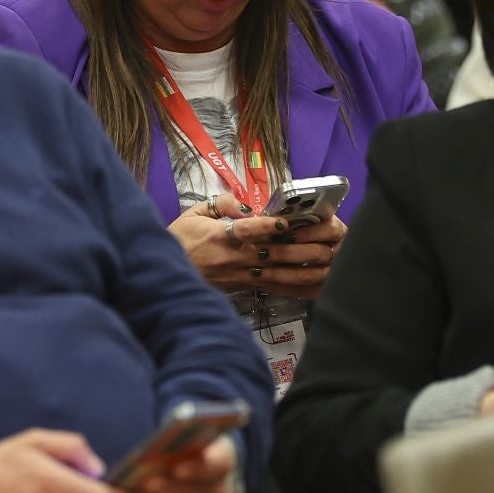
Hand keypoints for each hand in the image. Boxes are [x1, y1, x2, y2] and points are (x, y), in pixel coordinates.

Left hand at [131, 437, 237, 492]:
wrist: (177, 467)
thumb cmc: (177, 448)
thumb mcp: (177, 440)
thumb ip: (171, 445)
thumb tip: (151, 456)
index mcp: (222, 459)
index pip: (220, 464)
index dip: (199, 469)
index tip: (177, 470)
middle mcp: (221, 488)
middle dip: (176, 490)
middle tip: (149, 485)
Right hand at [167, 192, 335, 293]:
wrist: (164, 273)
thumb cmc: (182, 238)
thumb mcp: (195, 212)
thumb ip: (221, 204)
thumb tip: (244, 206)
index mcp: (219, 236)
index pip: (246, 231)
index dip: (267, 227)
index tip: (286, 222)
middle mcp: (233, 258)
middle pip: (272, 255)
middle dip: (302, 251)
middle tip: (327, 246)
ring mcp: (240, 276)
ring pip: (278, 275)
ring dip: (305, 272)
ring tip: (328, 266)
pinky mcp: (243, 287)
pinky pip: (274, 288)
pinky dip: (297, 288)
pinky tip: (316, 287)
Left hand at [263, 212, 346, 299]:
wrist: (304, 261)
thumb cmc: (296, 233)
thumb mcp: (298, 222)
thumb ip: (290, 221)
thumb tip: (270, 221)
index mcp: (336, 230)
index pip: (329, 229)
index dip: (307, 232)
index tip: (284, 233)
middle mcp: (339, 251)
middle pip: (317, 253)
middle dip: (286, 253)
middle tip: (262, 252)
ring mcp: (332, 273)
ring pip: (309, 275)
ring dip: (280, 273)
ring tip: (257, 271)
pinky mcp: (322, 290)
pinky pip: (303, 292)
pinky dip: (281, 287)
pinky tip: (263, 283)